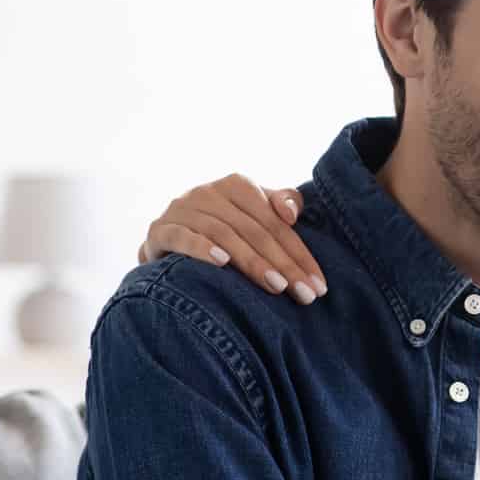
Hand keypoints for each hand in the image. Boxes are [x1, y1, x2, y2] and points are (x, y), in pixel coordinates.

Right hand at [139, 175, 325, 304]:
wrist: (167, 241)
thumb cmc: (223, 228)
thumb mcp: (254, 214)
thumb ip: (280, 204)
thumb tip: (291, 213)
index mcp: (238, 186)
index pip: (277, 223)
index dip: (300, 254)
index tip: (319, 286)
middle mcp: (208, 192)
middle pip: (254, 230)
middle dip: (284, 264)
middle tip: (305, 294)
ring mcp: (181, 209)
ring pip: (224, 235)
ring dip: (252, 262)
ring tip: (276, 286)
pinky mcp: (160, 229)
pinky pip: (182, 237)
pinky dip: (202, 249)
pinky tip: (223, 264)